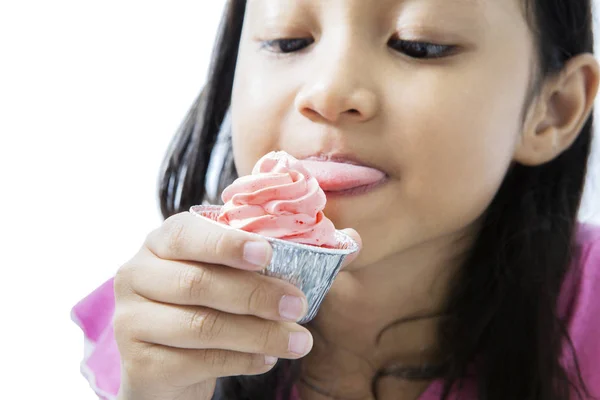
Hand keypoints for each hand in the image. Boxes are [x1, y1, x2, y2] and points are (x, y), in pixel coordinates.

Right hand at [113, 212, 315, 399]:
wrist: (169, 362)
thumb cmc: (213, 305)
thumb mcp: (243, 274)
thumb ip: (293, 254)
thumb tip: (354, 241)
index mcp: (163, 242)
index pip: (188, 233)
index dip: (227, 244)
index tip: (268, 254)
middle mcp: (138, 275)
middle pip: (198, 283)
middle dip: (256, 295)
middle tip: (299, 305)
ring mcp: (131, 321)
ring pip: (201, 326)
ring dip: (258, 334)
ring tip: (299, 342)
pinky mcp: (139, 364)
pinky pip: (197, 362)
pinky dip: (240, 361)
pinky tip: (267, 360)